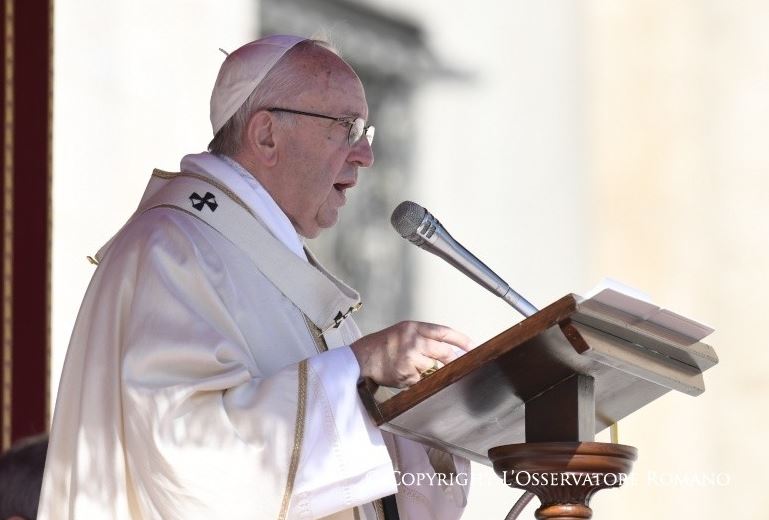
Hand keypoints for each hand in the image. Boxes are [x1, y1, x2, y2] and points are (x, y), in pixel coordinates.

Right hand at [350, 321, 473, 387]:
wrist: (362, 358)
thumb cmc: (383, 345)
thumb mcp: (403, 332)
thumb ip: (424, 336)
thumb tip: (449, 349)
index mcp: (414, 327)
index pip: (444, 332)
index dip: (462, 340)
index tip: (473, 346)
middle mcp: (413, 340)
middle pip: (444, 351)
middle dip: (451, 360)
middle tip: (455, 364)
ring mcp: (410, 357)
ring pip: (433, 367)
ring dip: (427, 370)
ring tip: (410, 366)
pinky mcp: (406, 373)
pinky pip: (421, 379)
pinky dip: (416, 379)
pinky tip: (403, 373)